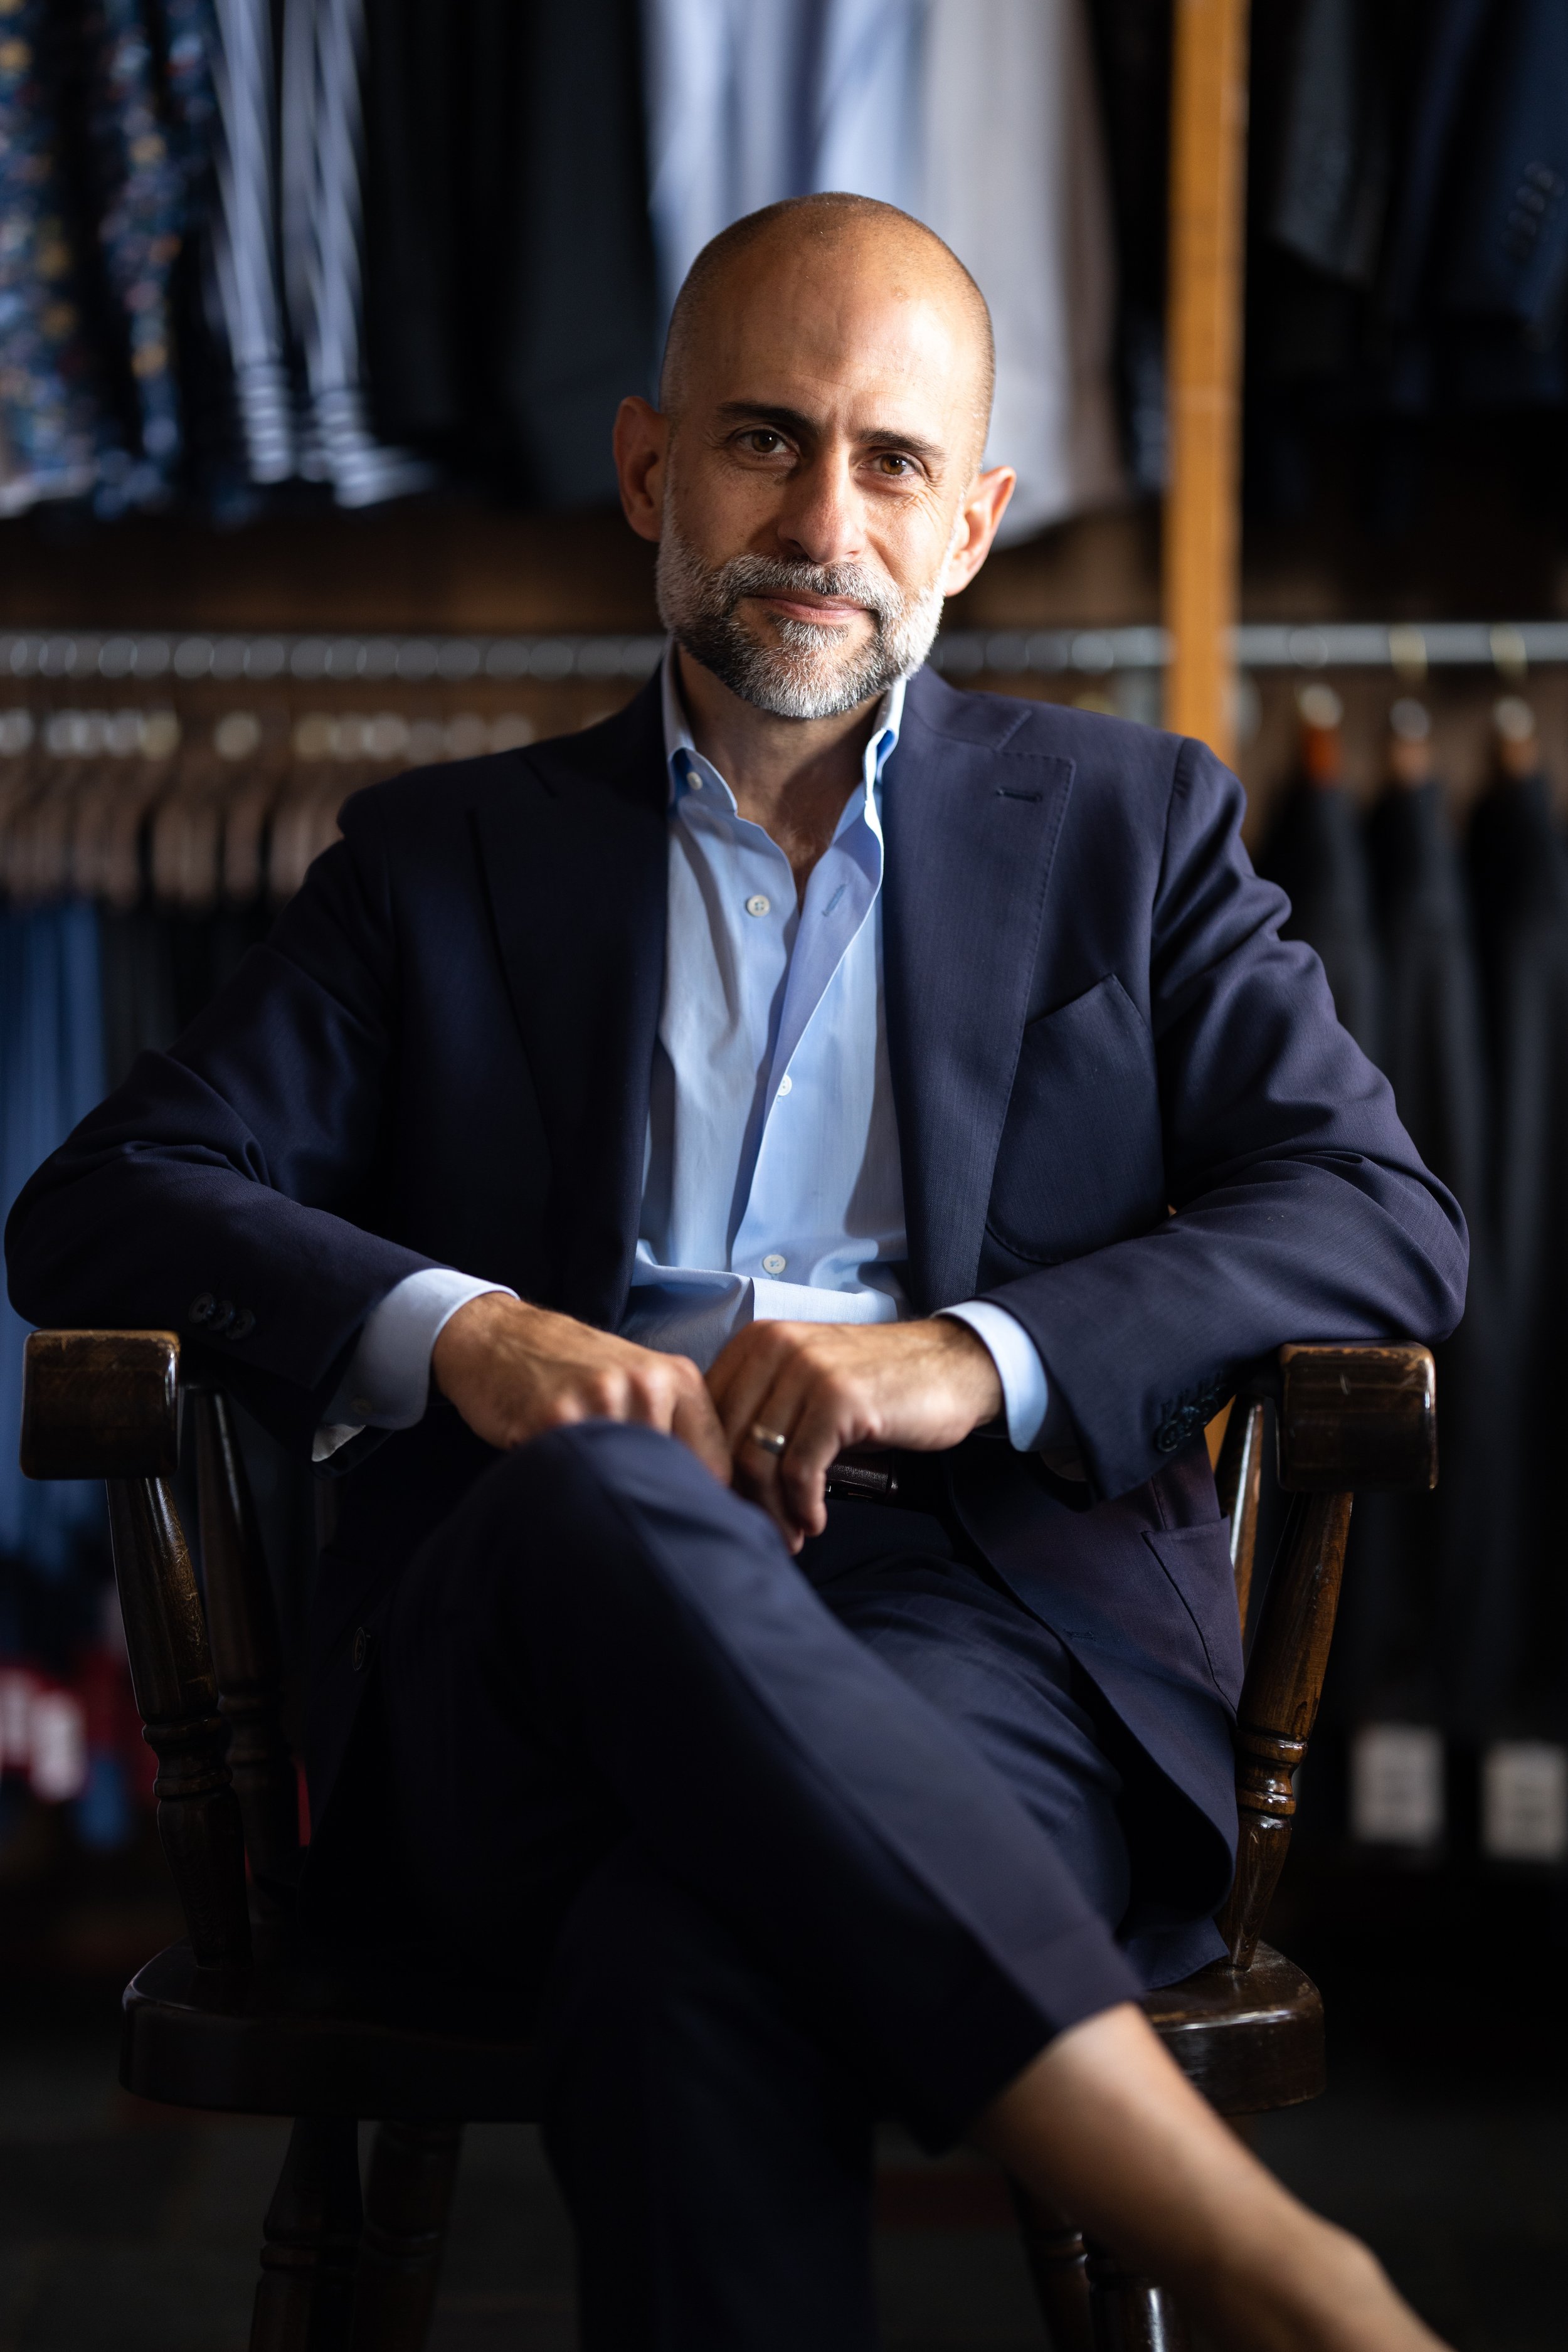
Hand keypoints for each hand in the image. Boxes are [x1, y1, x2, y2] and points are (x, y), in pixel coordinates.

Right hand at [431, 1293, 730, 1481]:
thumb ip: (676, 1430)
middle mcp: (648, 1385)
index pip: (716, 1467)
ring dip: (605, 1496)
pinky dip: (567, 1484)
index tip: (674, 1512)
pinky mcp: (556, 1418)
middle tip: (616, 1494)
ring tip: (583, 1473)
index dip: (696, 1500)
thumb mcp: (637, 1386)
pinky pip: (576, 1477)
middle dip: (645, 1500)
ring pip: (623, 1484)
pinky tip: (555, 1463)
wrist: (502, 1338)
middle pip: (669, 1481)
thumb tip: (710, 1500)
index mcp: (677, 1379)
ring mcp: (603, 1399)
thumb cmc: (572, 1370)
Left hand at [705, 1319, 1002, 1551]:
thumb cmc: (878, 1386)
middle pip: (727, 1439)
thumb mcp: (808, 1385)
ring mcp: (807, 1369)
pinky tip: (814, 1520)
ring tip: (790, 1535)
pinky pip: (801, 1468)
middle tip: (758, 1531)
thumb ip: (763, 1409)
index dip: (712, 1469)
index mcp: (758, 1342)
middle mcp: (775, 1347)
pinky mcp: (839, 1398)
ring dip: (772, 1510)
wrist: (954, 1366)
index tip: (729, 1505)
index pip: (708, 1414)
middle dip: (739, 1497)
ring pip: (759, 1458)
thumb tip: (720, 1473)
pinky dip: (803, 1505)